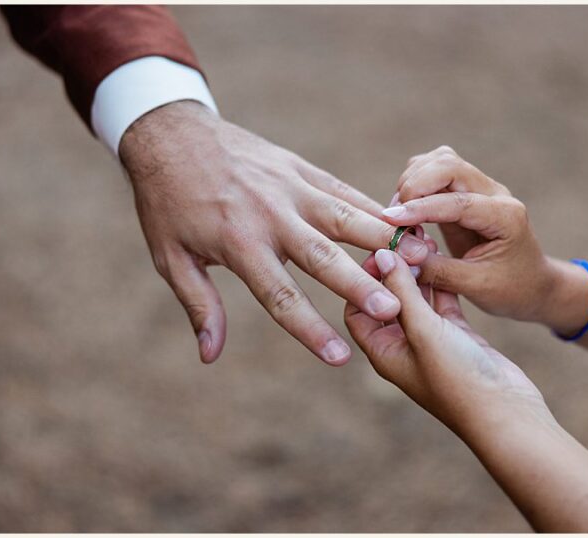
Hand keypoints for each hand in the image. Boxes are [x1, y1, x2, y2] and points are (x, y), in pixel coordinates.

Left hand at [119, 100, 431, 365]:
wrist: (171, 135)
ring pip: (345, 217)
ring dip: (383, 240)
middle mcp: (270, 216)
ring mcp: (289, 188)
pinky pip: (343, 191)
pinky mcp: (300, 168)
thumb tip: (211, 355)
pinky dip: (374, 208)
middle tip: (396, 309)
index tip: (339, 359)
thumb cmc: (167, 205)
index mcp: (237, 244)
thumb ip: (199, 304)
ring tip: (420, 260)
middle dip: (359, 285)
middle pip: (323, 257)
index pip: (279, 296)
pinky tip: (404, 225)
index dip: (310, 330)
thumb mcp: (170, 257)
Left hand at [346, 249, 546, 431]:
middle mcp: (403, 348)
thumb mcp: (423, 331)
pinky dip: (441, 283)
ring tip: (421, 242)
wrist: (508, 412)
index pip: (357, 311)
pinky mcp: (457, 337)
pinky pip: (442, 303)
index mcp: (383, 353)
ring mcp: (431, 342)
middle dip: (392, 272)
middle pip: (387, 301)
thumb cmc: (458, 379)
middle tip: (401, 240)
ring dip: (418, 273)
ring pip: (417, 299)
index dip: (363, 281)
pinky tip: (443, 256)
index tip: (377, 253)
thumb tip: (382, 255)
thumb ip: (403, 292)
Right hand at [378, 146, 581, 329]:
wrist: (532, 285)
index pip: (458, 201)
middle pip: (448, 164)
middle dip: (414, 185)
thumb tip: (394, 257)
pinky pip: (434, 171)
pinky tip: (407, 212)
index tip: (390, 219)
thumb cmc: (510, 289)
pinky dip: (414, 184)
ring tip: (399, 215)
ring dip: (412, 181)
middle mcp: (495, 194)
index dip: (420, 208)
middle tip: (393, 217)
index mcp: (506, 217)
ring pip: (439, 161)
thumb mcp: (475, 287)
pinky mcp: (465, 191)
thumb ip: (436, 270)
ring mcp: (480, 188)